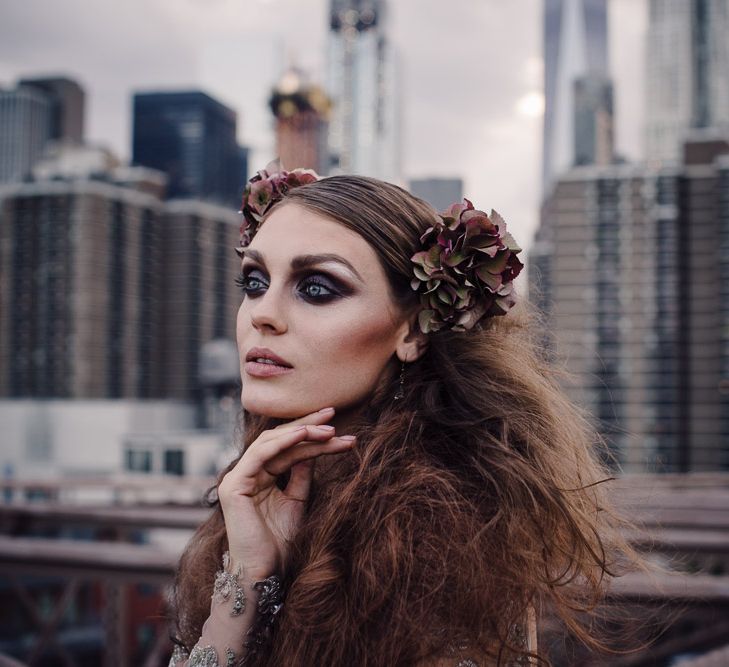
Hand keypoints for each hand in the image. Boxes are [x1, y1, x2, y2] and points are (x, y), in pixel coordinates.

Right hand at [217, 407, 354, 578]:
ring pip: (272, 443)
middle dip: (308, 424)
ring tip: (328, 430)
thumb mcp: (297, 499)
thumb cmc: (280, 542)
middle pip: (279, 438)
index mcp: (260, 474)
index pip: (287, 445)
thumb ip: (302, 472)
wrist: (264, 573)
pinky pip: (260, 455)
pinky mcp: (234, 485)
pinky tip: (304, 433)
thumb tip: (315, 444)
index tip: (338, 427)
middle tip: (333, 414)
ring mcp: (237, 477)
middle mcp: (247, 472)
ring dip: (302, 432)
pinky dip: (283, 441)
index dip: (311, 433)